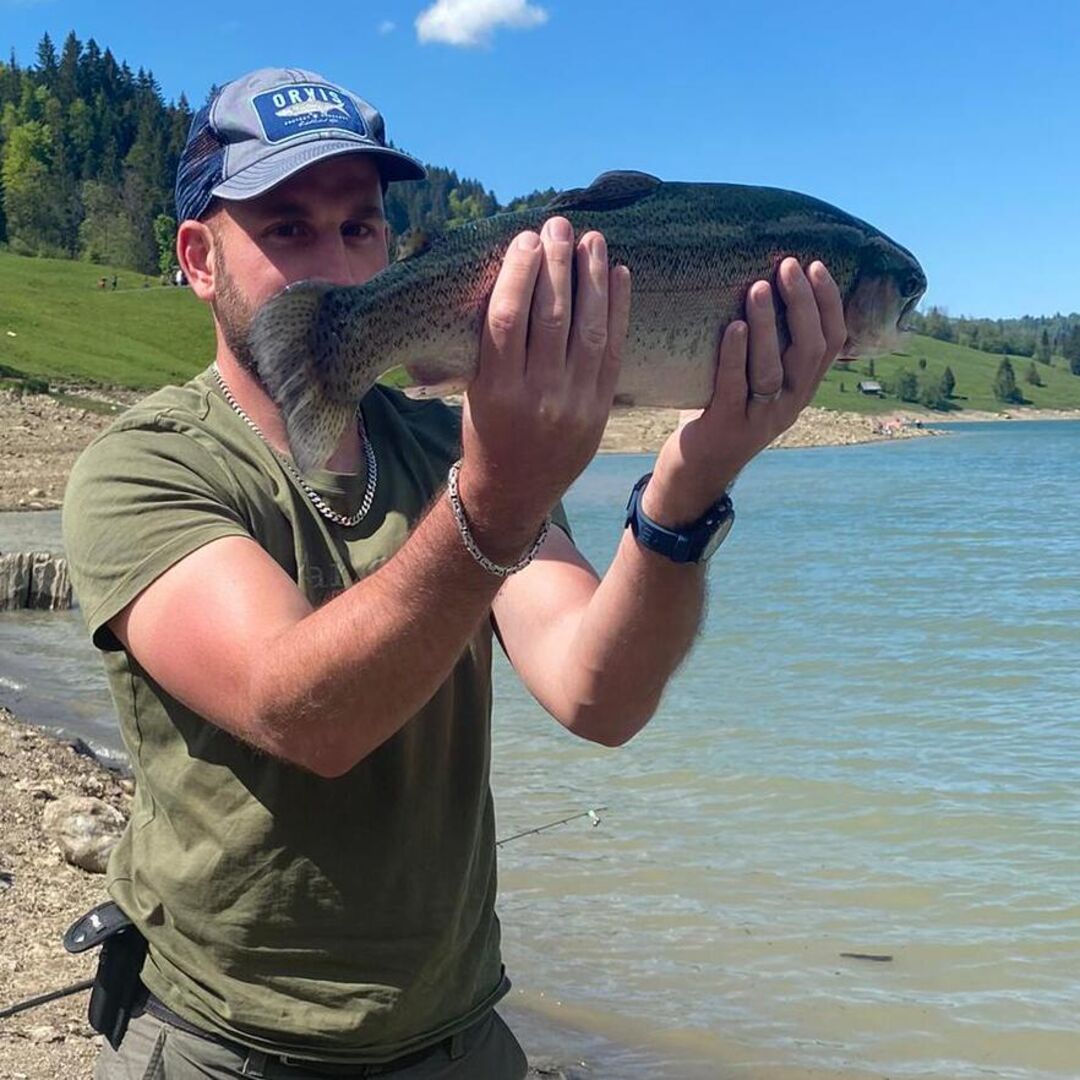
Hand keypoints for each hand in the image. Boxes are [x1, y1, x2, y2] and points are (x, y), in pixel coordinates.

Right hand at [459, 217, 630, 559]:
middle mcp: (535, 397)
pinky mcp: (600, 410)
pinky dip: (618, 311)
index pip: (507, 320)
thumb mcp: (475, 390)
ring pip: (587, 330)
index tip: (525, 238)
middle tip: (559, 225)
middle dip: (557, 265)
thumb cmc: (487, 431)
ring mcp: (572, 405)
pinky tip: (619, 275)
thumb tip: (514, 277)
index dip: (518, 274)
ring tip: (593, 239)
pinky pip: (612, 353)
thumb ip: (493, 345)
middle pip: (551, 318)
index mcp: (494, 390)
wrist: (514, 492)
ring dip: (592, 279)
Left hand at [643, 258, 845, 524]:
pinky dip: (735, 355)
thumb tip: (758, 281)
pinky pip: (735, 387)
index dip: (829, 303)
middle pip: (809, 350)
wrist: (696, 472)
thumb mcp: (752, 381)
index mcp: (801, 390)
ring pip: (774, 368)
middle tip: (789, 265)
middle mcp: (789, 405)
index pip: (831, 343)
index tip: (815, 266)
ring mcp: (759, 418)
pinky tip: (732, 327)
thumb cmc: (721, 411)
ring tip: (758, 287)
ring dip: (767, 324)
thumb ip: (764, 347)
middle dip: (802, 303)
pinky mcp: (727, 427)